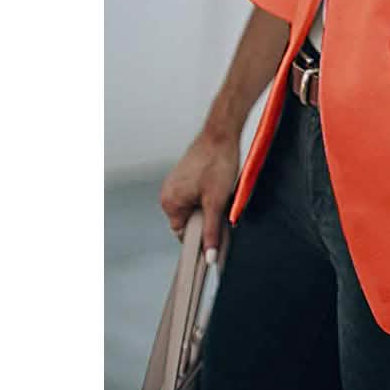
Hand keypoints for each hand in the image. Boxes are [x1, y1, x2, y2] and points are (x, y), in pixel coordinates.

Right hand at [159, 131, 239, 252]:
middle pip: (188, 219)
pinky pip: (194, 192)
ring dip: (207, 204)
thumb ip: (211, 231)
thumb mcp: (216, 202)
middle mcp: (168, 192)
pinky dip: (206, 193)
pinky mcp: (185, 173)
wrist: (222, 132)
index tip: (215, 231)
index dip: (199, 234)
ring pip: (193, 205)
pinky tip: (218, 183)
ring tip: (220, 191)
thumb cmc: (217, 162)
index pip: (182, 233)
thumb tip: (209, 256)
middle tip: (220, 206)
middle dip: (204, 217)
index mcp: (169, 202)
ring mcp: (176, 181)